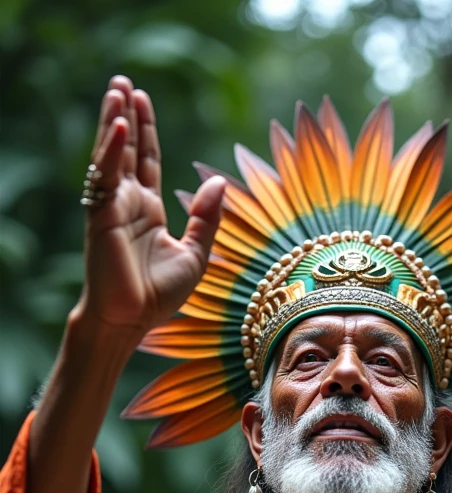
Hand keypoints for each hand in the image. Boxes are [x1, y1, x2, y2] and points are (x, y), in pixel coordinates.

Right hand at [75, 75, 224, 349]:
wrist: (131, 320)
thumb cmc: (159, 295)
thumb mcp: (195, 254)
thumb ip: (207, 218)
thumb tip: (219, 181)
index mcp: (148, 210)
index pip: (145, 160)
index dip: (145, 130)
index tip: (142, 100)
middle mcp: (127, 203)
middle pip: (126, 149)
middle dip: (125, 115)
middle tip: (123, 82)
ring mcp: (112, 207)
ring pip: (112, 155)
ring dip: (114, 121)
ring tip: (117, 88)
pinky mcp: (101, 216)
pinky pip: (107, 177)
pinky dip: (114, 151)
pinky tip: (121, 126)